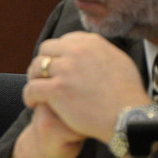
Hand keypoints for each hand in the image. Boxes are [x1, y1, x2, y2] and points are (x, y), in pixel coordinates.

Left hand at [23, 31, 149, 142]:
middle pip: (45, 50)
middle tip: (44, 78)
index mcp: (91, 43)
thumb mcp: (118, 61)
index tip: (58, 67)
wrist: (128, 116)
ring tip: (37, 91)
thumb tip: (88, 47)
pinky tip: (33, 103)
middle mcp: (77, 51)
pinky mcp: (57, 89)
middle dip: (43, 63)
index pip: (64, 41)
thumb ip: (99, 52)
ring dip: (34, 78)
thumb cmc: (127, 95)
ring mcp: (66, 69)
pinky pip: (31, 88)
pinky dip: (29, 96)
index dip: (58, 54)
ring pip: (35, 67)